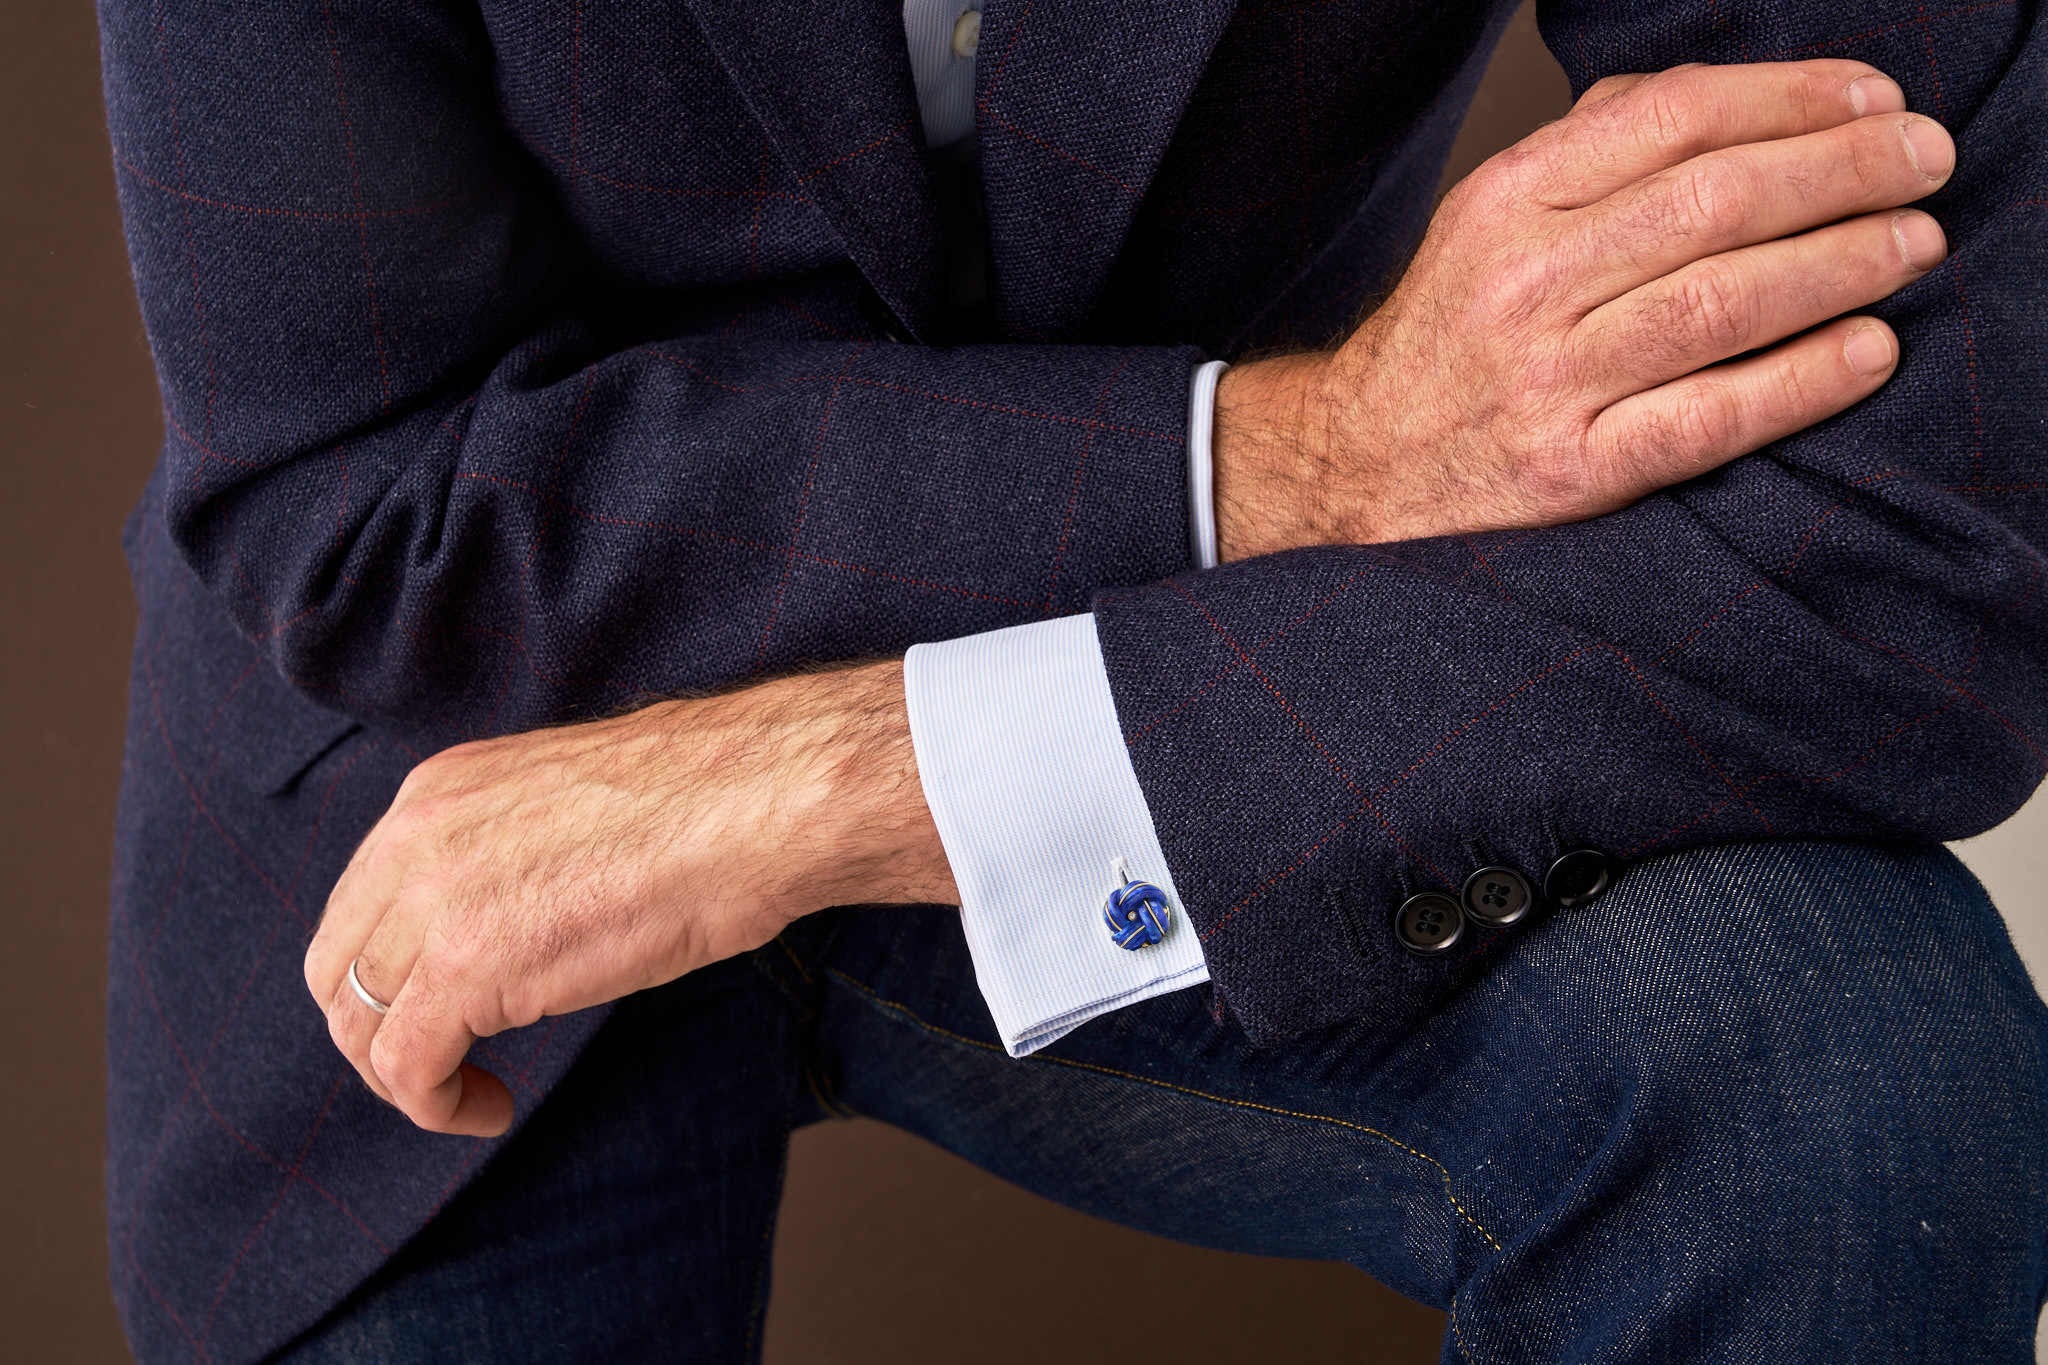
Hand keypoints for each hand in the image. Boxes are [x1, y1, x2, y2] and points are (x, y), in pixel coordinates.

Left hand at [302, 661, 950, 1134]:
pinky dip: (436, 1106)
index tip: (441, 1008)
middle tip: (442, 1065)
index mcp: (437, 790)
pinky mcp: (468, 970)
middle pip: (338, 965)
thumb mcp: (568, 803)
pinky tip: (489, 1109)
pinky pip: (406, 1066)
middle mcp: (415, 835)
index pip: (360, 900)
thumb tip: (512, 913)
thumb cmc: (708, 801)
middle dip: (376, 1031)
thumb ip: (512, 848)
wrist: (758, 802)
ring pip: (359, 1023)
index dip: (387, 971)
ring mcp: (435, 901)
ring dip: (407, 1076)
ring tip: (469, 1094)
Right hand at [1214, 60, 1953, 560]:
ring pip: (1723, 299)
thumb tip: (1718, 100)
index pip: (1672, 118)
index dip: (1791, 97)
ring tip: (1915, 243)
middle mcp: (1523, 283)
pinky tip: (1869, 350)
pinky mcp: (1572, 472)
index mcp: (1506, 202)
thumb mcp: (1486, 224)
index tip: (1872, 96)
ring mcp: (1547, 381)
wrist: (1352, 469)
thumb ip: (1586, 154)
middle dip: (1844, 169)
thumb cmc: (1444, 343)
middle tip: (1924, 160)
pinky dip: (1802, 380)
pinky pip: (1709, 416)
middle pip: (1713, 200)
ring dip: (1842, 262)